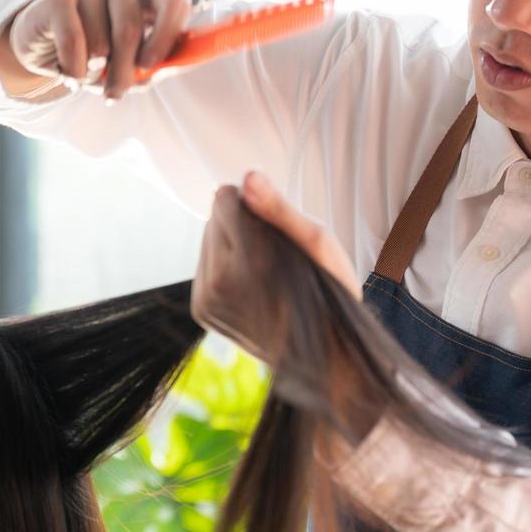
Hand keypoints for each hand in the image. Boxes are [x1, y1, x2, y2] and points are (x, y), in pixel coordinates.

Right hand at [0, 0, 191, 99]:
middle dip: (123, 72)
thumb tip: (165, 70)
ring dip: (94, 72)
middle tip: (115, 93)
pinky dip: (74, 68)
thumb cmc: (101, 52)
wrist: (49, 42)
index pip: (174, 5)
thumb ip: (156, 65)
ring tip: (87, 76)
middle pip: (131, 29)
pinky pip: (73, 41)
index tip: (148, 66)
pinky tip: (71, 73)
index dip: (164, 39)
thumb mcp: (133, 61)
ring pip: (101, 41)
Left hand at [191, 170, 361, 362]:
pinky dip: (225, 266)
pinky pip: (204, 265)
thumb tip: (247, 177)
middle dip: (241, 225)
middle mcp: (221, 282)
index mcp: (251, 262)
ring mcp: (207, 299)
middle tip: (276, 254)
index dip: (253, 202)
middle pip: (214, 217)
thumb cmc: (329, 290)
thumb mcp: (317, 242)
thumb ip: (277, 208)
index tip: (276, 225)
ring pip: (207, 239)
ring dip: (231, 245)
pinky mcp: (202, 310)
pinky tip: (252, 283)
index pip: (224, 198)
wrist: (323, 354)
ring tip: (266, 270)